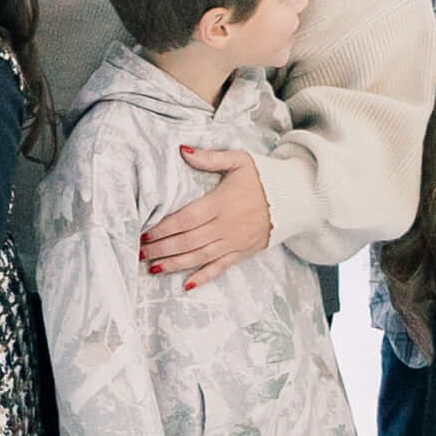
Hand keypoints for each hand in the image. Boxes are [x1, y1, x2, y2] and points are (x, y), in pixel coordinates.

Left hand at [137, 139, 274, 285]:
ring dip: (174, 264)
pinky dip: (204, 277)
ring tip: (152, 267)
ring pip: (199, 257)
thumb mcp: (240, 160)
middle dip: (162, 248)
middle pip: (188, 241)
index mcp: (221, 203)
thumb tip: (182, 150)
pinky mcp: (242, 253)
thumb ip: (210, 157)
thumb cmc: (264, 178)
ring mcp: (234, 242)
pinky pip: (220, 268)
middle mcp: (226, 226)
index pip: (186, 219)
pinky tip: (186, 285)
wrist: (295, 198)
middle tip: (139, 252)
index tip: (145, 232)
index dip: (164, 228)